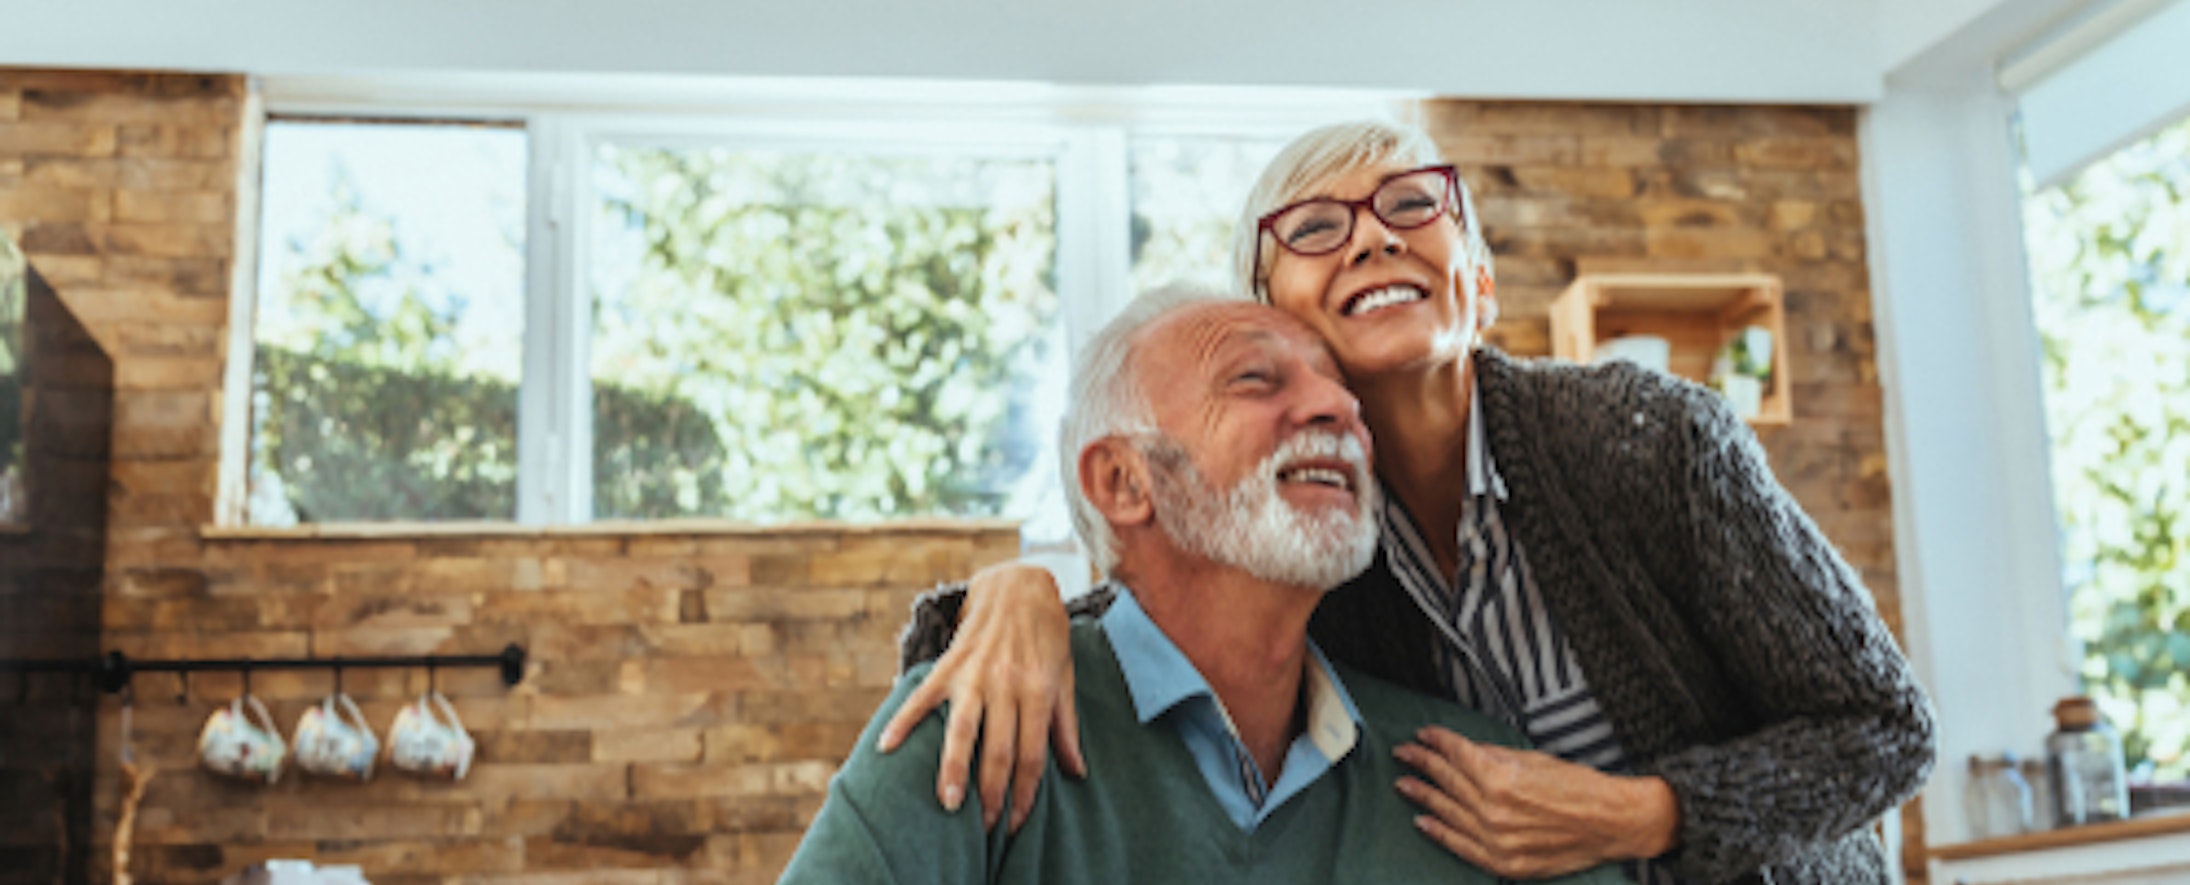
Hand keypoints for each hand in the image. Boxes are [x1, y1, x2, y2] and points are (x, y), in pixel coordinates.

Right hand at [877, 561, 1084, 830]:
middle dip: (992, 793)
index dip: (1023, 792)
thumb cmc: (1047, 633)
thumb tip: (1076, 771)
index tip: (1014, 821)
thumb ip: (1065, 725)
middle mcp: (1007, 684)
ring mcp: (975, 674)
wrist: (1020, 582)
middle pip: (998, 750)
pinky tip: (887, 746)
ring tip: (947, 802)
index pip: (1032, 754)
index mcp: (1038, 691)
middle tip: (984, 827)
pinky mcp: (950, 662)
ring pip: (963, 729)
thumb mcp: (1064, 676)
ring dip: (954, 768)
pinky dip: (904, 720)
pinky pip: (924, 696)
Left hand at [1393, 726, 1679, 878]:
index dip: (1436, 742)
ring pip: (1448, 813)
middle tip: (1404, 753)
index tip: (1422, 734)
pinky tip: (1422, 821)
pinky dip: (1440, 832)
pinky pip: (1461, 846)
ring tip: (1405, 782)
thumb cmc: (1579, 787)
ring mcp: (1497, 840)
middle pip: (1447, 781)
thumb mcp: (1534, 759)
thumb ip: (1493, 757)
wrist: (1612, 823)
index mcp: (1502, 778)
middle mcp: (1494, 810)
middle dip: (1422, 763)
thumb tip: (1462, 751)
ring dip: (1423, 795)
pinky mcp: (1504, 863)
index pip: (1456, 755)